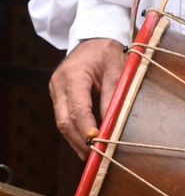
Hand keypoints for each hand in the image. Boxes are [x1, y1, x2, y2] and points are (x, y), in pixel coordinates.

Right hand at [49, 38, 124, 154]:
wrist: (93, 39)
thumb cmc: (106, 52)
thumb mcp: (116, 70)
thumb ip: (113, 96)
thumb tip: (112, 122)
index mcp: (72, 75)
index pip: (77, 107)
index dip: (86, 127)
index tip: (96, 142)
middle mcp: (59, 84)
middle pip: (64, 120)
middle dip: (78, 140)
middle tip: (94, 156)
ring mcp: (56, 91)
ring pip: (62, 122)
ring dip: (76, 140)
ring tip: (91, 155)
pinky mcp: (59, 97)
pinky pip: (65, 117)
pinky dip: (75, 131)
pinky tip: (86, 143)